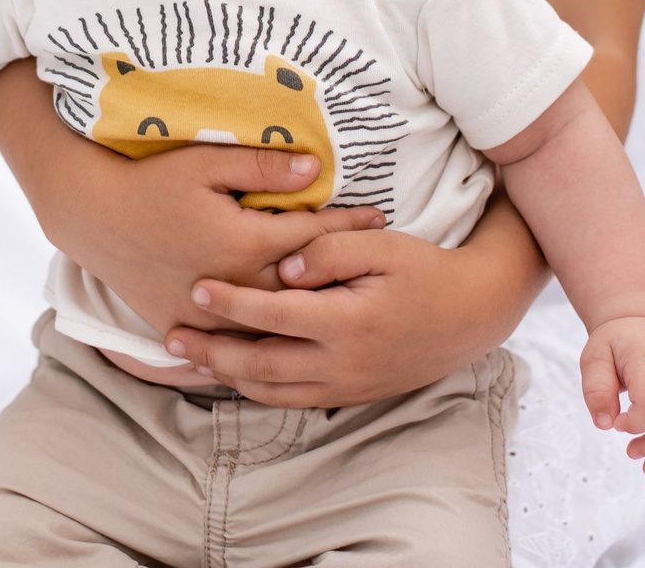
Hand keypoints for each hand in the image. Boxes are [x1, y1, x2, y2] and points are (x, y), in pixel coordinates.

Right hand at [0, 60, 383, 336]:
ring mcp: (209, 313)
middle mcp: (233, 285)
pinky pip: (234, 345)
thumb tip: (316, 169)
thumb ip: (263, 167)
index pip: (314, 237)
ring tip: (344, 307)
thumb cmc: (150, 181)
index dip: (350, 225)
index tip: (380, 216)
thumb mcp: (206, 162)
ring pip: (273, 326)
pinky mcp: (186, 326)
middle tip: (377, 265)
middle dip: (342, 274)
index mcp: (244, 243)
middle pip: (302, 287)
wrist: (92, 217)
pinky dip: (264, 344)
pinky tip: (289, 347)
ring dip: (310, 315)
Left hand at [157, 198, 549, 407]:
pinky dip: (259, 389)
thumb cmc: (425, 270)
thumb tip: (285, 268)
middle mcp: (343, 364)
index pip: (273, 316)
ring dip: (228, 377)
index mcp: (347, 323)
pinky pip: (294, 399)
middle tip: (171, 336)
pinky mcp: (352, 395)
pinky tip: (236, 374)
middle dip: (212, 352)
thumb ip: (330, 251)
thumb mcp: (381, 245)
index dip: (231, 304)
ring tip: (191, 359)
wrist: (473, 314)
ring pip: (273, 391)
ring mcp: (347, 386)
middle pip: (261, 366)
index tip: (196, 289)